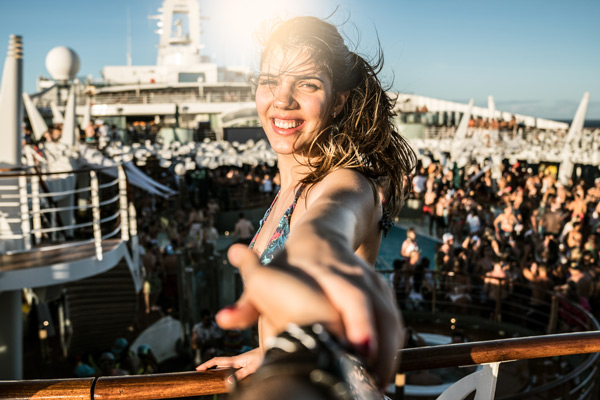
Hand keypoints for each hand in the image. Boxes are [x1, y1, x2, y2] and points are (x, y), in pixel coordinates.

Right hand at [196, 347, 262, 381]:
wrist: (274, 348)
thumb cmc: (264, 357)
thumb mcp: (253, 368)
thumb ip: (241, 374)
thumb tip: (228, 381)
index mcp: (236, 360)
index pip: (217, 361)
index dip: (207, 364)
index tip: (198, 369)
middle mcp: (236, 359)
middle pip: (219, 362)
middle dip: (209, 366)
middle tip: (200, 372)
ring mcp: (240, 360)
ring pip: (225, 364)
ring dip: (216, 368)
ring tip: (209, 374)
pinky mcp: (245, 362)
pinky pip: (231, 366)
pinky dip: (225, 369)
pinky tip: (225, 374)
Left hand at [216, 244, 402, 389]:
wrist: (321, 234)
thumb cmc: (290, 264)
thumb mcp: (266, 277)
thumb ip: (248, 302)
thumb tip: (221, 319)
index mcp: (328, 271)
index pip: (351, 293)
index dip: (360, 320)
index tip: (359, 350)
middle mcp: (355, 275)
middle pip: (377, 308)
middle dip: (379, 343)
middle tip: (372, 381)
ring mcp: (373, 283)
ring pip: (390, 318)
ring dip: (387, 355)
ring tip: (374, 388)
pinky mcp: (384, 294)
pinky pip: (394, 323)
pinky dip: (391, 351)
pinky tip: (378, 376)